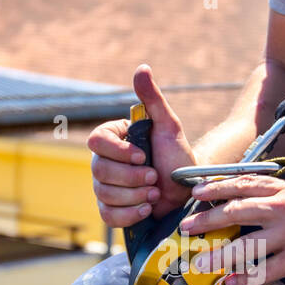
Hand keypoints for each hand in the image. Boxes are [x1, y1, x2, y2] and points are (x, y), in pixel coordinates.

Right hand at [87, 64, 196, 226]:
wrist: (187, 190)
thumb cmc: (177, 157)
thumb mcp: (169, 126)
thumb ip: (153, 100)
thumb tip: (142, 68)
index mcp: (113, 139)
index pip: (96, 141)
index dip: (119, 152)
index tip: (143, 157)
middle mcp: (104, 162)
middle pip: (100, 171)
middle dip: (131, 178)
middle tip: (155, 178)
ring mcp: (105, 187)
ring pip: (104, 193)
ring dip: (134, 195)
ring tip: (155, 192)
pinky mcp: (111, 209)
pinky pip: (107, 215)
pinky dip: (129, 214)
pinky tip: (147, 208)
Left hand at [178, 176, 284, 284]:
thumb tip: (264, 202)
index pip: (244, 184)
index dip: (217, 188)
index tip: (196, 191)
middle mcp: (282, 209)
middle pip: (236, 212)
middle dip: (207, 220)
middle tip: (187, 228)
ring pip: (246, 245)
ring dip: (220, 255)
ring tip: (200, 263)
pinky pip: (266, 270)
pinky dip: (246, 277)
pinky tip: (231, 282)